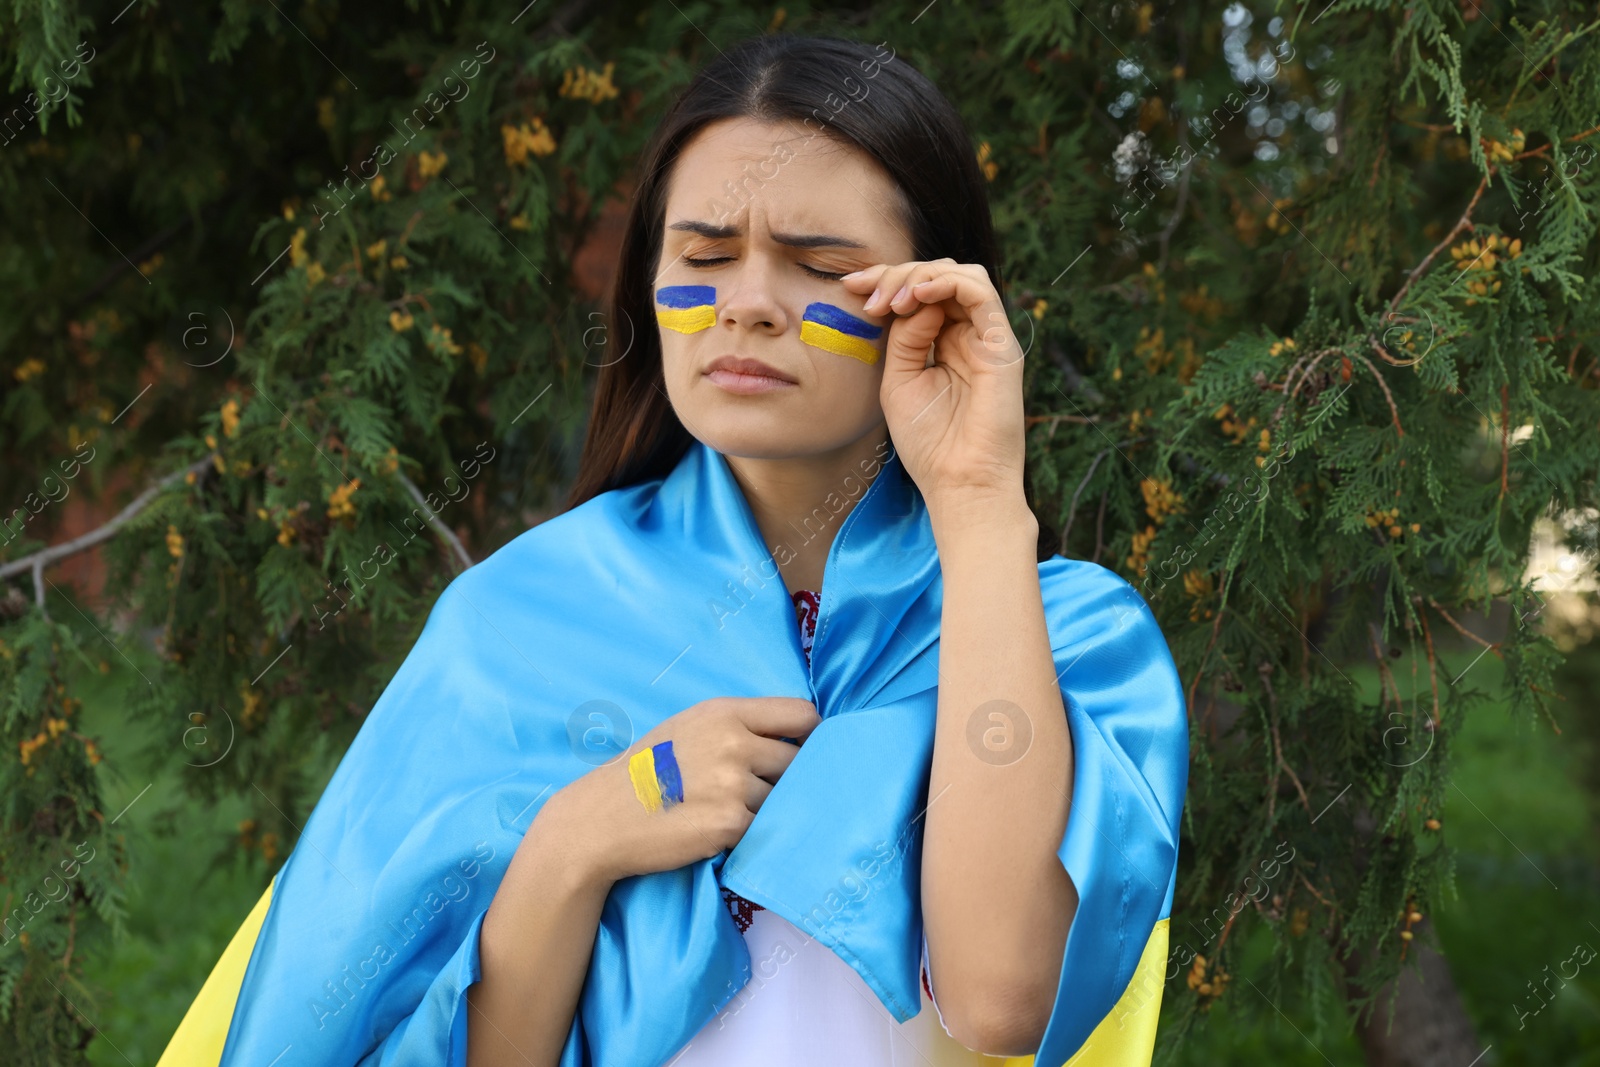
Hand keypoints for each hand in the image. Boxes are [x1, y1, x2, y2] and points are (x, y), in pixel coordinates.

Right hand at [546, 696, 820, 883]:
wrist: (600, 820)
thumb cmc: (646, 772)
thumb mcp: (689, 728)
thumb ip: (739, 726)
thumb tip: (800, 739)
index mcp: (724, 713)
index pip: (802, 714)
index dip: (808, 737)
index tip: (799, 753)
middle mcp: (732, 743)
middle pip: (799, 762)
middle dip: (784, 780)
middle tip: (752, 792)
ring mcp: (733, 785)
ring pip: (783, 799)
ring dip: (764, 810)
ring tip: (724, 812)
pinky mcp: (729, 825)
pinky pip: (765, 829)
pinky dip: (750, 834)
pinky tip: (719, 831)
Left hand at [840, 259, 1026, 509]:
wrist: (960, 483)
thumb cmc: (930, 444)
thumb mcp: (899, 382)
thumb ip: (903, 339)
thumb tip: (910, 303)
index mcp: (945, 343)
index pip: (920, 292)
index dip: (885, 280)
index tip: (850, 287)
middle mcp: (970, 335)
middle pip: (938, 277)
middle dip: (896, 275)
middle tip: (868, 296)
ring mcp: (988, 338)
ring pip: (960, 275)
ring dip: (919, 276)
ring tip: (892, 300)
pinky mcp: (1002, 345)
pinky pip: (980, 292)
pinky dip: (946, 283)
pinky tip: (916, 296)